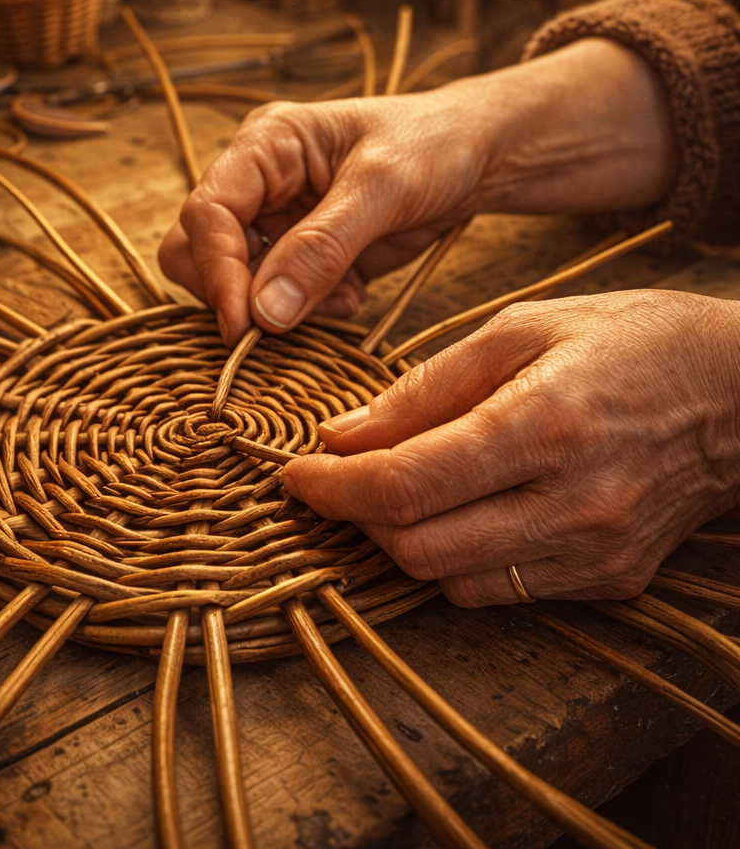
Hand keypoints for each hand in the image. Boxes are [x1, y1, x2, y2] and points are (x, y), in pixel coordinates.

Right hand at [159, 39, 676, 346]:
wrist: (479, 157)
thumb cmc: (434, 145)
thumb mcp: (383, 189)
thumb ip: (321, 248)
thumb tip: (263, 314)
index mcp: (265, 145)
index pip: (206, 212)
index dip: (215, 270)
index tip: (242, 324)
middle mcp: (257, 184)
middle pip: (197, 250)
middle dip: (237, 291)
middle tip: (287, 318)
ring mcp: (276, 222)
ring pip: (235, 283)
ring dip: (279, 306)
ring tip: (343, 297)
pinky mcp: (300, 256)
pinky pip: (277, 299)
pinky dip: (307, 311)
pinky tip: (354, 294)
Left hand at [282, 290, 739, 605]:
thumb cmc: (626, 342)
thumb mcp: (520, 330)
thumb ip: (424, 388)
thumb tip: (341, 436)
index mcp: (543, 425)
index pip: (406, 484)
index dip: (332, 488)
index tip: (293, 474)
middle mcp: (572, 504)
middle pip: (418, 547)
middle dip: (354, 518)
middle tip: (330, 482)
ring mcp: (595, 554)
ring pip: (452, 581)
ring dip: (398, 542)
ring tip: (385, 495)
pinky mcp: (611, 580)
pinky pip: (500, 591)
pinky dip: (453, 561)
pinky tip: (451, 516)